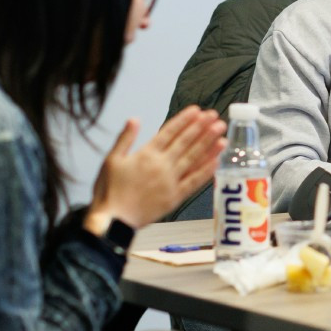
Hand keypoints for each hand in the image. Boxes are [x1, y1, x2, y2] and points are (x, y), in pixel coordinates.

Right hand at [87, 106, 226, 231]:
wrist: (113, 220)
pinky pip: (194, 182)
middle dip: (202, 127)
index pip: (169, 131)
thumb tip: (135, 119)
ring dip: (208, 145)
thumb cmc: (109, 191)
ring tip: (221, 133)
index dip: (185, 120)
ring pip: (193, 159)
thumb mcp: (111, 160)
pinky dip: (206, 171)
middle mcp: (162, 165)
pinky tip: (216, 161)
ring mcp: (170, 181)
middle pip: (186, 142)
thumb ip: (125, 138)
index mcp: (146, 154)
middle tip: (215, 116)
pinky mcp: (175, 197)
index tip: (197, 110)